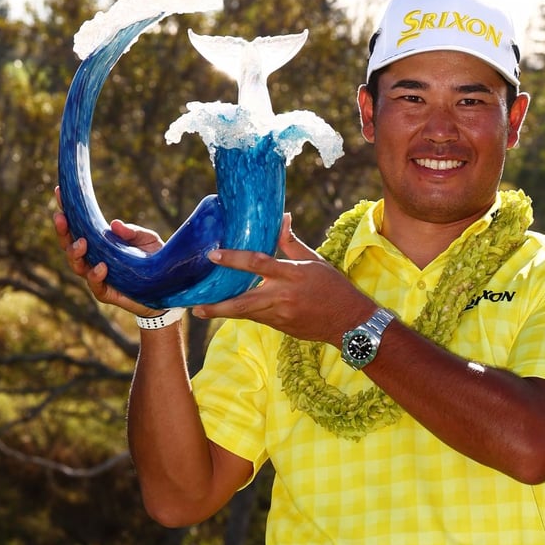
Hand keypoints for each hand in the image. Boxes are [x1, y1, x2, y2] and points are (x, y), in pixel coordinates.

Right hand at [52, 186, 166, 316]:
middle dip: (63, 232)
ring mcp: (99, 277)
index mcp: (99, 242)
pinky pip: (96, 286)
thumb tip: (114, 224)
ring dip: (75, 253)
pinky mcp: (108, 293)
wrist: (169, 286)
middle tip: (61, 218)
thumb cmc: (155, 258)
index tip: (60, 192)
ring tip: (82, 243)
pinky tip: (101, 266)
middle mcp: (94, 258)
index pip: (78, 226)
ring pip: (77, 266)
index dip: (67, 210)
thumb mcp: (147, 239)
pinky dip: (96, 276)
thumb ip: (132, 232)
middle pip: (69, 245)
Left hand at [191, 213, 376, 344]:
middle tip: (195, 306)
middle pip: (243, 302)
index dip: (233, 259)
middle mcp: (283, 296)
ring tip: (202, 309)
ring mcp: (281, 315)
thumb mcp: (314, 260)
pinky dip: (244, 314)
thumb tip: (282, 217)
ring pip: (246, 314)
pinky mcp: (281, 327)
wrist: (349, 322)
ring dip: (224, 312)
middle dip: (217, 306)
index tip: (213, 255)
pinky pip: (258, 319)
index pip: (257, 263)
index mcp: (291, 274)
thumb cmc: (333, 287)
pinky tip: (229, 311)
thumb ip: (291, 242)